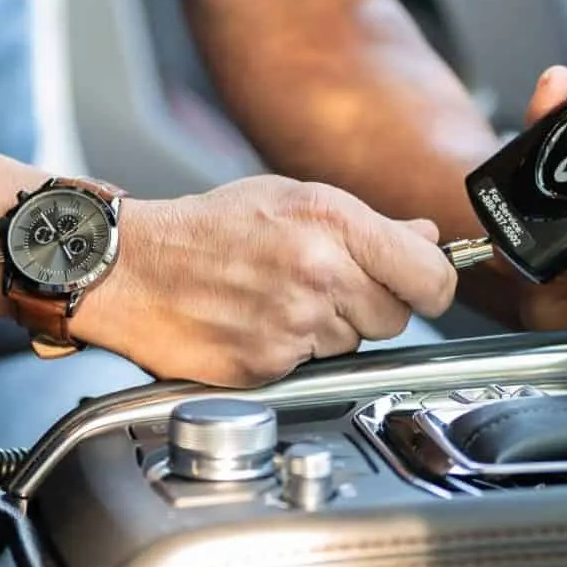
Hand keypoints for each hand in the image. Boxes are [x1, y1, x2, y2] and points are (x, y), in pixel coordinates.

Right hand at [72, 175, 455, 385]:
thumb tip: (426, 237)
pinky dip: (294, 353)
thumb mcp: (291, 198)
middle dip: (371, 305)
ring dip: (331, 330)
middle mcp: (319, 273)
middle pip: (397, 316)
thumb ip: (367, 223)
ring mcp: (295, 324)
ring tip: (281, 299)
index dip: (432, 283)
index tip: (423, 284)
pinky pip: (313, 368)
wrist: (134, 268)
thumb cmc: (206, 229)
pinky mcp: (270, 366)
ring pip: (355, 344)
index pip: (430, 275)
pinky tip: (260, 323)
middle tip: (327, 285)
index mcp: (332, 222)